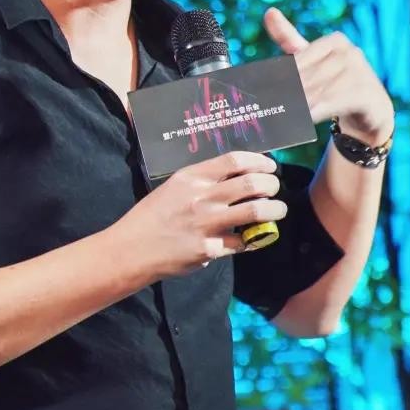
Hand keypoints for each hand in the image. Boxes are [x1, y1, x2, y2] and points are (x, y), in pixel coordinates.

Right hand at [113, 151, 286, 278]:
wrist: (132, 249)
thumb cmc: (152, 217)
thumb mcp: (173, 188)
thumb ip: (202, 182)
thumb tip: (236, 178)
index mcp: (191, 178)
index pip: (234, 160)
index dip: (258, 162)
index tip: (269, 167)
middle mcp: (201, 197)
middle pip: (251, 184)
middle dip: (271, 185)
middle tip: (274, 189)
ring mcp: (206, 224)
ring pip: (255, 211)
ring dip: (274, 210)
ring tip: (278, 210)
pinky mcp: (209, 249)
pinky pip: (242, 242)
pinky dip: (254, 239)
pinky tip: (255, 237)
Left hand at [263, 7, 393, 143]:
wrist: (371, 108)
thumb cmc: (337, 81)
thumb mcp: (313, 59)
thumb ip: (290, 38)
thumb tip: (269, 12)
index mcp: (335, 41)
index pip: (300, 60)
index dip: (282, 77)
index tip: (262, 89)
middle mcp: (351, 53)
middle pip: (308, 77)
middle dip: (288, 93)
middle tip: (268, 106)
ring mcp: (362, 73)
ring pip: (319, 92)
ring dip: (299, 105)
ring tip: (282, 115)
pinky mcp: (368, 94)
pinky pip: (335, 104)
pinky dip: (318, 112)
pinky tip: (303, 118)